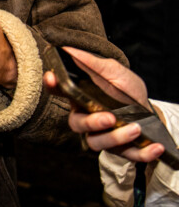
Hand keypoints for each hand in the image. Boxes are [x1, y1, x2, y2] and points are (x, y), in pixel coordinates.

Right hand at [42, 47, 162, 162]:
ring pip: (97, 143)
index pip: (60, 91)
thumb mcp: (115, 72)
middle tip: (109, 117)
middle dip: (91, 123)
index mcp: (81, 97)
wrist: (150, 111)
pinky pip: (127, 156)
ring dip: (116, 138)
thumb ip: (94, 64)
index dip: (52, 85)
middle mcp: (87, 118)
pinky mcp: (121, 150)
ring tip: (135, 128)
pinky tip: (154, 147)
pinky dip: (142, 154)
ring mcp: (102, 135)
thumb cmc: (127, 91)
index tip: (52, 76)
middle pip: (76, 124)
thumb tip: (70, 50)